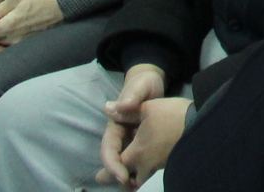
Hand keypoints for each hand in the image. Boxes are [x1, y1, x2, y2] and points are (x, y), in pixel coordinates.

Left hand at [0, 0, 62, 51]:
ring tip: (9, 23)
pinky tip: (18, 29)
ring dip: (1, 36)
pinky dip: (11, 39)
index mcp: (8, 25)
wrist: (64, 5)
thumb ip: (1, 8)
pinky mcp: (30, 44)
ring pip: (3, 45)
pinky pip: (13, 46)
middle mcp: (12, 39)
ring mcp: (22, 43)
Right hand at [99, 65, 170, 187]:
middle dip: (120, 175)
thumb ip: (131, 96)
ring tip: (137, 187)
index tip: (122, 176)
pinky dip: (141, 169)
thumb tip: (113, 106)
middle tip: (130, 187)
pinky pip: (139, 158)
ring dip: (130, 176)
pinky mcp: (142, 141)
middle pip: (115, 160)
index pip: (109, 149)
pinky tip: (148, 179)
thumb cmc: (143, 83)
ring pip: (126, 162)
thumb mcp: (139, 87)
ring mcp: (131, 139)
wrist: (153, 83)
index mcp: (114, 125)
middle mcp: (120, 135)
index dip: (113, 164)